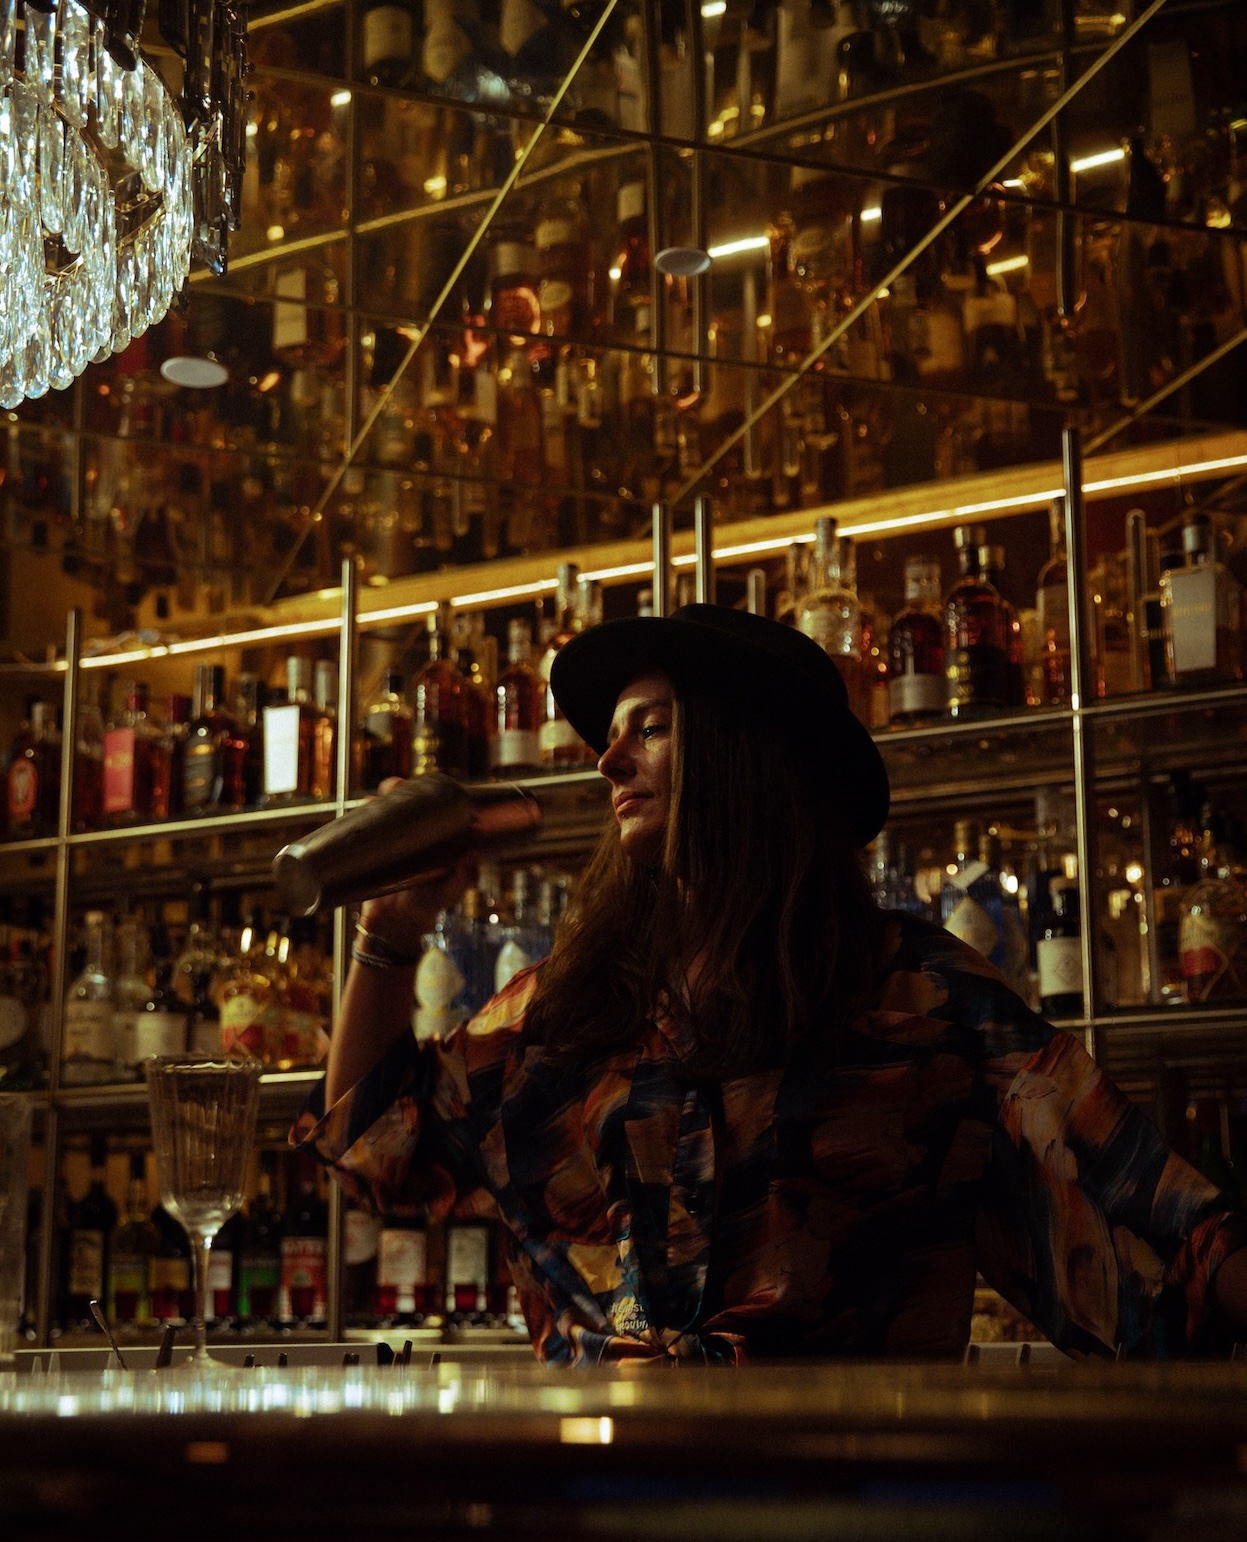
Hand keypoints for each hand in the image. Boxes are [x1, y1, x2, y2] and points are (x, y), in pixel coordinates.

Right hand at [355, 778, 476, 955]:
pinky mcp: (364, 855)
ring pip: (375, 814)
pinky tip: (352, 815)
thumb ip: (461, 879)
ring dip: (371, 802)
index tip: (419, 785)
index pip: (426, 806)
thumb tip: (470, 856)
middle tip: (392, 787)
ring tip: (369, 800)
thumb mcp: (447, 893)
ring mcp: (384, 844)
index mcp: (430, 839)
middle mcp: (406, 837)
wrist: (393, 927)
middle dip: (394, 789)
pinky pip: (358, 834)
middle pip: (397, 803)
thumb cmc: (425, 908)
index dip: (423, 791)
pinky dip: (353, 822)